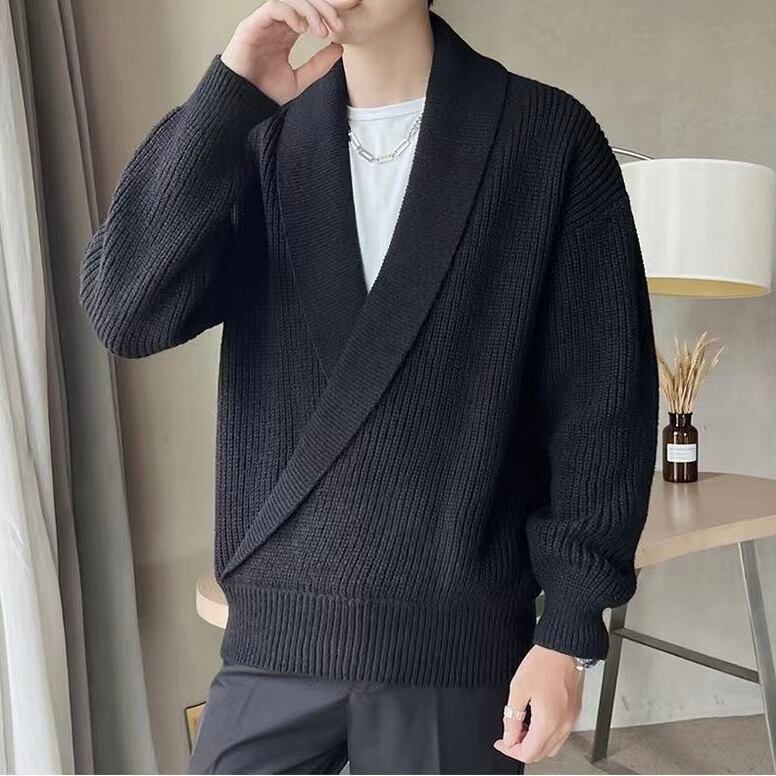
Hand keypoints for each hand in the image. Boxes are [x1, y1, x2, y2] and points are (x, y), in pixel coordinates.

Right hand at [221, 0, 361, 104]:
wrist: (243, 103)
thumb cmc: (265, 93)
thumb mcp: (299, 81)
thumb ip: (318, 65)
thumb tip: (339, 48)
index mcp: (286, 35)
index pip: (309, 15)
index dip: (327, 16)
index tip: (342, 28)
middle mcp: (276, 26)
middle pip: (303, 3)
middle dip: (324, 10)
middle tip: (338, 25)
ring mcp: (264, 24)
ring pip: (290, 2)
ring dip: (311, 12)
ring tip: (322, 31)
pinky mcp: (252, 26)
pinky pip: (274, 8)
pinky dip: (291, 13)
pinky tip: (303, 29)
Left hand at [494, 645, 583, 763]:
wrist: (565, 648)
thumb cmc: (544, 663)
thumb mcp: (518, 688)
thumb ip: (512, 717)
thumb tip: (508, 737)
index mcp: (548, 723)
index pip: (528, 753)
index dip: (510, 750)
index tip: (501, 742)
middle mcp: (563, 726)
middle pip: (541, 754)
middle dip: (522, 748)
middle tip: (509, 734)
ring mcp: (571, 721)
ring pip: (552, 747)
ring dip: (535, 743)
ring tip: (521, 727)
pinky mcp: (574, 713)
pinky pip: (560, 735)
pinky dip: (546, 735)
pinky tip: (536, 720)